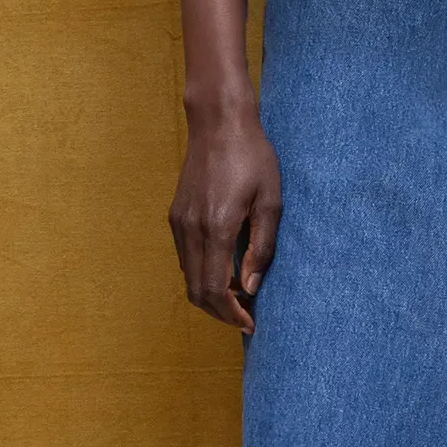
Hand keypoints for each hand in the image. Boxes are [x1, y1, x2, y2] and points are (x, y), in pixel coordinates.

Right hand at [169, 111, 280, 333]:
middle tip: (247, 317)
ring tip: (240, 296)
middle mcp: (191, 229)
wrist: (218, 122)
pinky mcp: (176, 215)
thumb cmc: (252, 156)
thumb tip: (251, 287)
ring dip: (210, 295)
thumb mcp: (270, 201)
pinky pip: (185, 258)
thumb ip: (261, 247)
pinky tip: (225, 270)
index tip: (251, 324)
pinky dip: (202, 274)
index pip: (215, 290)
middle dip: (221, 312)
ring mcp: (179, 222)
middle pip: (197, 291)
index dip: (232, 314)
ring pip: (188, 277)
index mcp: (217, 228)